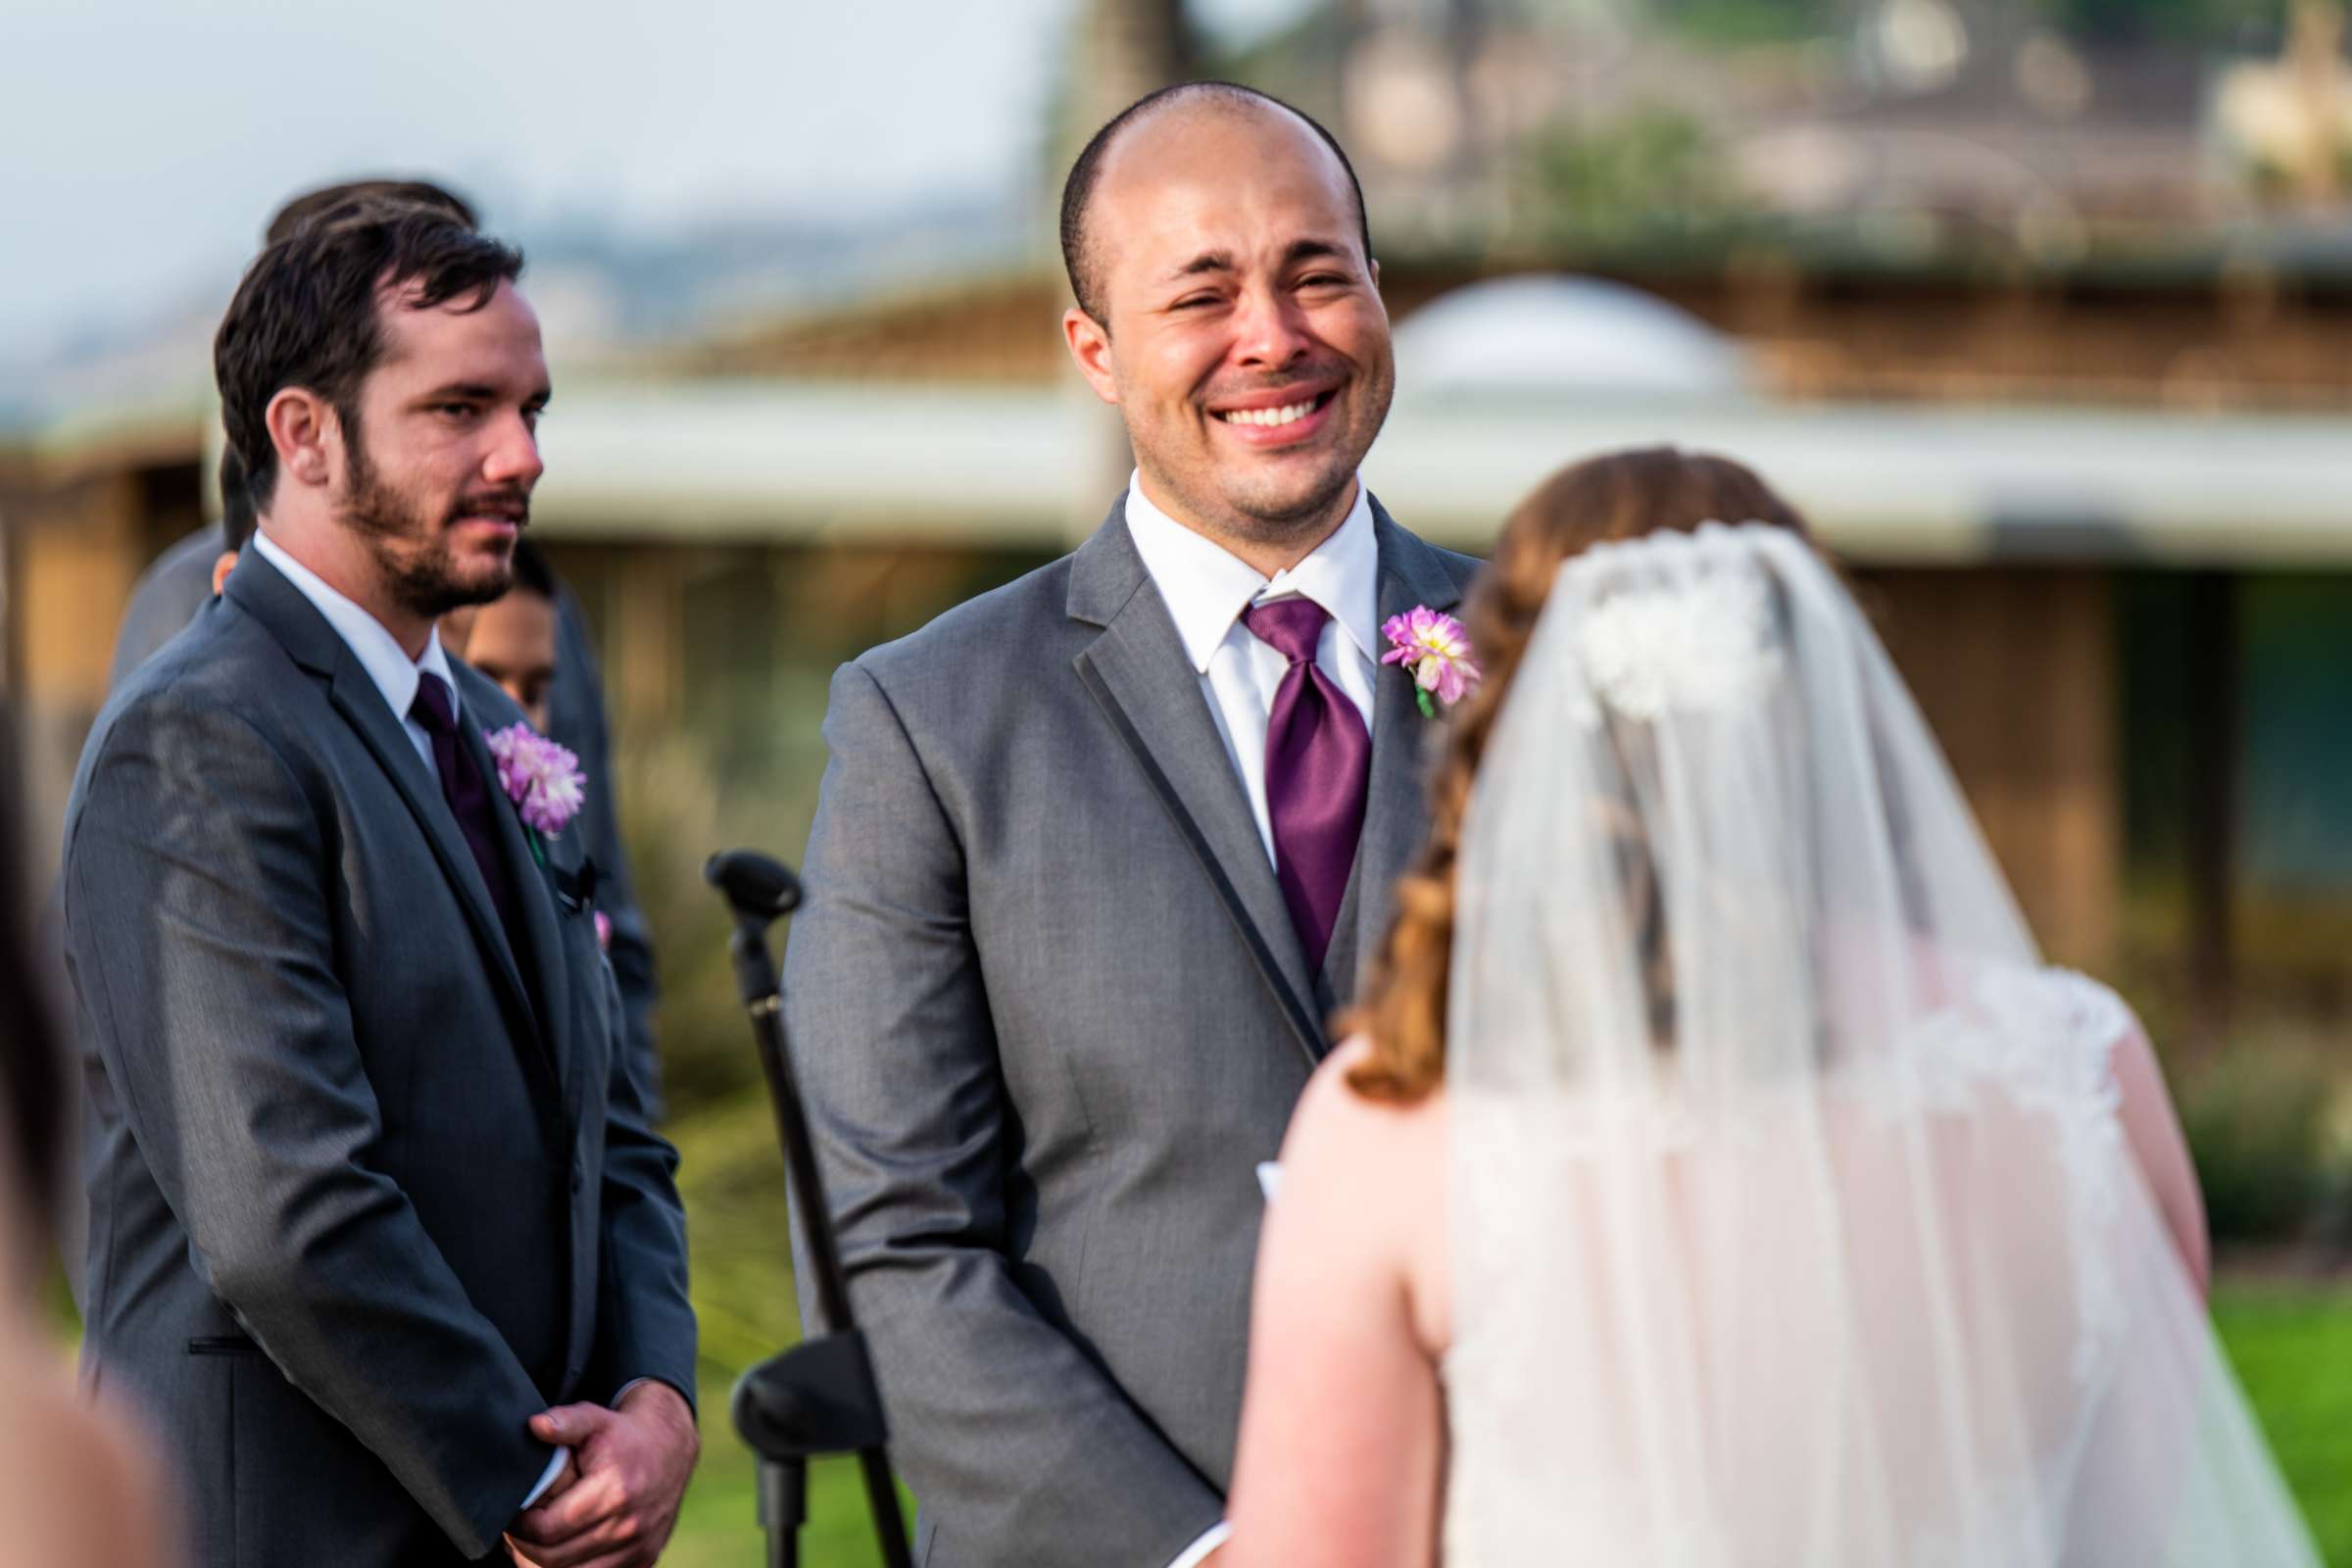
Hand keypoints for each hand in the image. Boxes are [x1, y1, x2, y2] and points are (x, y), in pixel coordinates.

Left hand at [505, 1383, 697, 1567]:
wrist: (670, 1449)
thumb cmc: (624, 1436)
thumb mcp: (595, 1419)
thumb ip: (565, 1422)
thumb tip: (535, 1426)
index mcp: (614, 1492)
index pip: (547, 1530)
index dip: (520, 1526)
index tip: (513, 1514)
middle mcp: (629, 1525)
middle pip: (554, 1558)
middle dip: (527, 1546)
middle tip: (518, 1530)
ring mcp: (639, 1547)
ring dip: (548, 1562)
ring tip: (538, 1540)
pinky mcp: (645, 1559)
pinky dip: (575, 1567)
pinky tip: (566, 1548)